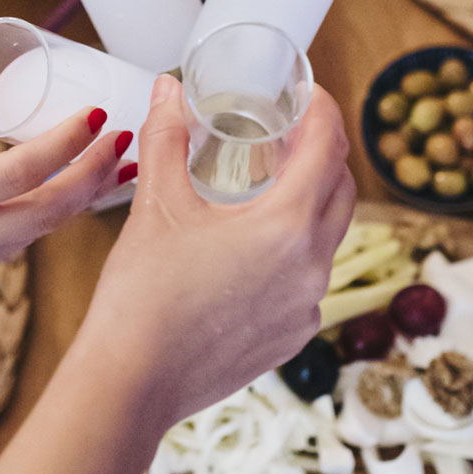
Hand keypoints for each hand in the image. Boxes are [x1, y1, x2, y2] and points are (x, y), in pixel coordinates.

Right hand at [0, 103, 133, 295]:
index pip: (21, 171)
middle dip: (94, 175)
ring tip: (112, 159)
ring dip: (79, 194)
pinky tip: (65, 186)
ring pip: (40, 229)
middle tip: (123, 139)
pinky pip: (20, 241)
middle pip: (48, 211)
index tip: (96, 114)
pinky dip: (45, 212)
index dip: (67, 141)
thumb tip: (20, 87)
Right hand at [79, 75, 355, 426]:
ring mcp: (306, 308)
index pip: (328, 148)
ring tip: (267, 185)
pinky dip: (293, 247)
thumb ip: (166, 138)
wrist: (131, 382)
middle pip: (341, 191)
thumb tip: (167, 90)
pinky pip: (307, 277)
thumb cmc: (142, 294)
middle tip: (288, 132)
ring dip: (309, 202)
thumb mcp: (155, 204)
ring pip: (326, 236)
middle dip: (322, 153)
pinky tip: (253, 245)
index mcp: (286, 227)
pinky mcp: (291, 336)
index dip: (323, 110)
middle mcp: (310, 268)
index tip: (307, 93)